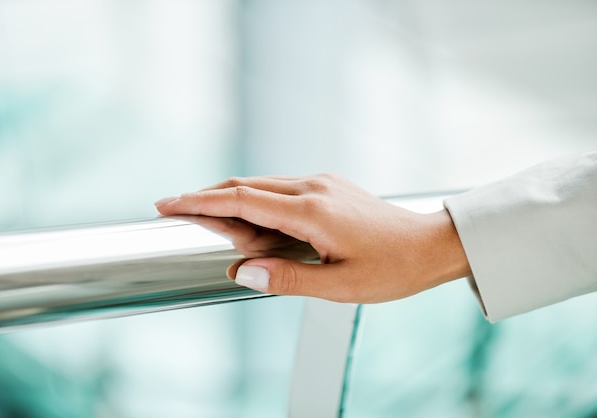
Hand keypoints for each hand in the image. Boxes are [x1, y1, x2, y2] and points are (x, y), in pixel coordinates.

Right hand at [155, 174, 470, 302]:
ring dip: (230, 196)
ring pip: (263, 183)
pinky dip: (256, 199)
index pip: (242, 199)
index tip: (168, 204)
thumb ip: (289, 279)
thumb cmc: (392, 269)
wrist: (431, 244)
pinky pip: (281, 188)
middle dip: (206, 195)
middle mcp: (314, 188)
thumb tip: (244, 273)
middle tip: (174, 208)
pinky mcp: (329, 186)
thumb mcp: (340, 287)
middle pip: (246, 184)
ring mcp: (323, 182)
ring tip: (206, 216)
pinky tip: (249, 216)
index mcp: (312, 212)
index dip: (200, 201)